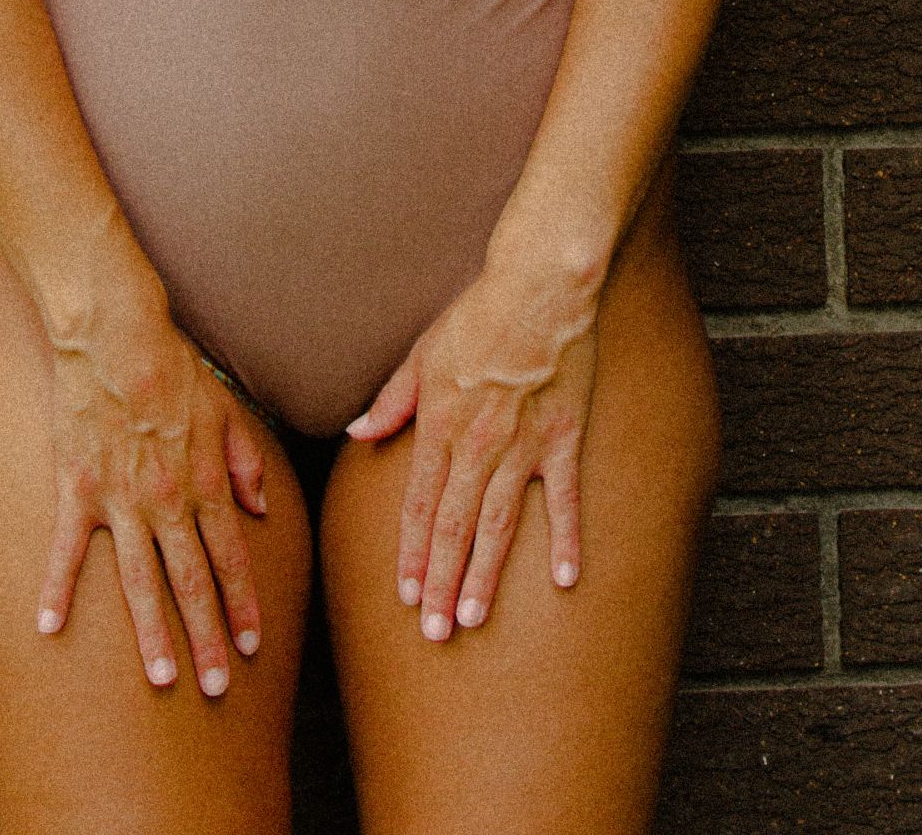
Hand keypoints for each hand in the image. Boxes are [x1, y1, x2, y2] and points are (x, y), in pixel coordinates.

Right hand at [36, 314, 271, 695]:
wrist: (115, 333)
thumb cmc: (173, 367)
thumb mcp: (226, 408)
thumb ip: (245, 460)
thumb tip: (260, 506)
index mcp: (205, 480)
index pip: (230, 557)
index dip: (241, 605)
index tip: (249, 647)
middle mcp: (167, 499)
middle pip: (192, 582)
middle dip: (206, 639)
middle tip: (215, 690)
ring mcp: (120, 498)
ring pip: (140, 580)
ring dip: (152, 634)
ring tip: (162, 679)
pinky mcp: (77, 488)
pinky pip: (67, 549)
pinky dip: (56, 589)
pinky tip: (47, 629)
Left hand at [344, 269, 601, 639]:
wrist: (537, 288)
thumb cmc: (477, 316)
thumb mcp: (421, 353)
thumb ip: (391, 400)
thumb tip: (357, 433)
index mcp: (440, 424)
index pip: (419, 505)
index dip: (412, 554)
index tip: (406, 596)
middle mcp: (477, 443)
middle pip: (454, 526)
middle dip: (442, 583)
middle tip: (436, 632)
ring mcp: (523, 446)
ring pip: (498, 524)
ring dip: (484, 575)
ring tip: (473, 618)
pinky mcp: (564, 439)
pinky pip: (563, 499)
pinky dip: (564, 539)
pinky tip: (565, 579)